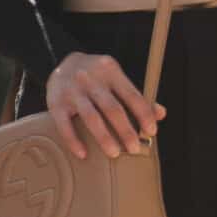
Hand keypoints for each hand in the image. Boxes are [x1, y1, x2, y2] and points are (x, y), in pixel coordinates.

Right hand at [46, 50, 164, 162]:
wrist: (59, 63)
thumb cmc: (96, 77)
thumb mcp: (115, 78)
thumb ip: (136, 95)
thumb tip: (161, 113)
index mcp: (110, 71)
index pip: (131, 94)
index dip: (143, 114)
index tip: (151, 131)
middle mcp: (91, 79)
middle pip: (112, 108)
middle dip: (125, 130)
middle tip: (134, 149)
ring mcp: (72, 90)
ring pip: (91, 117)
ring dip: (104, 137)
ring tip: (115, 153)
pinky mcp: (55, 102)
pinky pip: (64, 125)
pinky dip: (74, 141)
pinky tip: (83, 154)